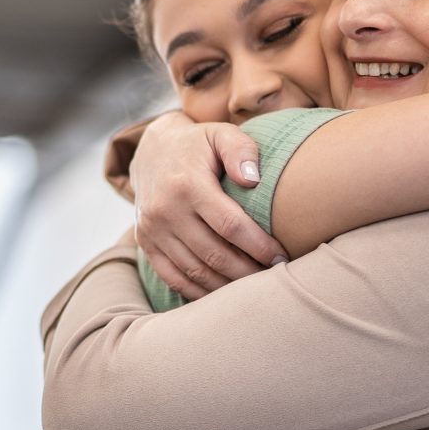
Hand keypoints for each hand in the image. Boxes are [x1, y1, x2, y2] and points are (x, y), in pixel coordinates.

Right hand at [131, 112, 282, 300]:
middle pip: (214, 254)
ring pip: (195, 271)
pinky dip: (200, 292)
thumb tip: (254, 179)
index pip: (230, 226)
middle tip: (274, 278)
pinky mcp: (145, 243)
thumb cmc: (198, 145)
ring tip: (255, 289)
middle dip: (249, 272)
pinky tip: (224, 295)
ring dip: (228, 286)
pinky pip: (173, 277)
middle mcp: (165, 210)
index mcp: (187, 184)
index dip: (259, 246)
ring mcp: (152, 230)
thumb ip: (241, 150)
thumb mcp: (221, 134)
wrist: (151, 151)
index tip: (282, 258)